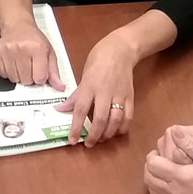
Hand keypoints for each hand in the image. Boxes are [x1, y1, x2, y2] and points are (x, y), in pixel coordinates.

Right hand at [0, 20, 63, 89]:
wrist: (18, 25)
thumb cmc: (34, 39)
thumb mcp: (49, 52)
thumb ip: (54, 71)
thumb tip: (60, 86)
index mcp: (37, 48)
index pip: (40, 78)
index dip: (41, 78)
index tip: (40, 71)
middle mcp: (22, 48)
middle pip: (26, 80)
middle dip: (30, 77)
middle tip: (30, 66)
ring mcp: (8, 50)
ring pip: (14, 79)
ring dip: (19, 76)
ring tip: (22, 64)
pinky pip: (2, 74)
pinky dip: (8, 73)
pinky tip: (13, 64)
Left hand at [57, 31, 137, 146]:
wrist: (121, 49)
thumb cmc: (98, 59)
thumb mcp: (83, 75)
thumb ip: (76, 95)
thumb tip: (61, 109)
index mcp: (89, 86)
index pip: (81, 110)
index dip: (75, 127)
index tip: (72, 140)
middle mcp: (104, 92)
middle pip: (100, 119)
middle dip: (94, 135)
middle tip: (88, 144)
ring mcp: (119, 94)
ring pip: (115, 120)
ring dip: (108, 134)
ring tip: (101, 139)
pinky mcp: (130, 96)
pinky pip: (128, 116)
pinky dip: (123, 127)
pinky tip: (116, 132)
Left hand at [144, 127, 192, 193]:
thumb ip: (190, 145)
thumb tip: (173, 130)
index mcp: (181, 177)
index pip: (152, 165)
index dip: (153, 156)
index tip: (160, 151)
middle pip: (149, 180)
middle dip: (150, 168)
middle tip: (160, 160)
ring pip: (154, 193)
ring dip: (154, 181)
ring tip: (165, 172)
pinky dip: (161, 193)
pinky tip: (172, 186)